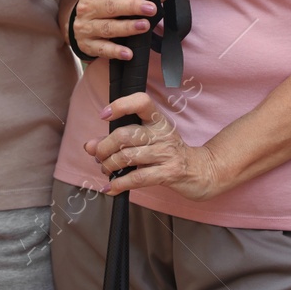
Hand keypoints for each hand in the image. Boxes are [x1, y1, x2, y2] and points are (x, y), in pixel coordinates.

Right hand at [72, 0, 159, 60]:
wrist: (81, 25)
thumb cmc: (104, 7)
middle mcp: (87, 7)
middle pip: (110, 6)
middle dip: (132, 7)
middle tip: (152, 9)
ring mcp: (86, 27)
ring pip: (107, 27)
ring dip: (127, 27)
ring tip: (144, 26)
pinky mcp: (87, 45)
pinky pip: (102, 49)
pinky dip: (115, 51)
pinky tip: (129, 53)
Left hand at [85, 92, 224, 200]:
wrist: (201, 171)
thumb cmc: (168, 152)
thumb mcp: (147, 139)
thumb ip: (118, 140)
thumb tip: (89, 146)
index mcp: (157, 119)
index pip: (141, 102)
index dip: (120, 105)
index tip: (104, 115)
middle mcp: (162, 133)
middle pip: (125, 135)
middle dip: (104, 147)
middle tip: (98, 155)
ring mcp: (166, 153)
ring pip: (128, 156)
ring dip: (109, 165)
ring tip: (105, 169)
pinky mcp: (169, 173)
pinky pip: (138, 178)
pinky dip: (120, 183)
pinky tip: (111, 187)